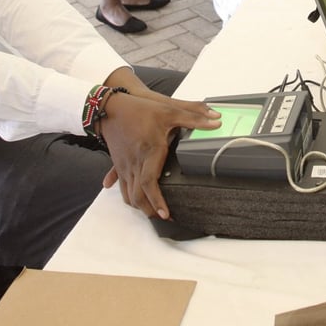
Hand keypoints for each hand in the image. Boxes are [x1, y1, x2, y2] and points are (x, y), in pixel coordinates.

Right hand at [98, 69, 220, 219]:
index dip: (157, 201)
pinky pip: (121, 185)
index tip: (166, 213)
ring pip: (128, 194)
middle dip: (150, 210)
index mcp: (149, 152)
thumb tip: (216, 119)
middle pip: (138, 196)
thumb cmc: (138, 109)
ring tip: (153, 212)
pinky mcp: (119, 163)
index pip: (150, 183)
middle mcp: (135, 162)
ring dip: (140, 206)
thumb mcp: (168, 110)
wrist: (109, 107)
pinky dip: (128, 195)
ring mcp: (125, 165)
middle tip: (165, 218)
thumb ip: (193, 116)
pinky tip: (132, 200)